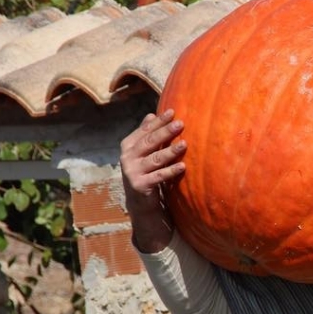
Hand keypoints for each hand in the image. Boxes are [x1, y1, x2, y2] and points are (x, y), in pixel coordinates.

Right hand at [119, 109, 186, 252]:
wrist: (139, 201)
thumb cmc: (145, 171)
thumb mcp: (143, 153)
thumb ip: (146, 134)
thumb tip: (151, 114)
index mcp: (128, 145)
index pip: (145, 130)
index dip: (158, 121)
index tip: (173, 111)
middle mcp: (127, 157)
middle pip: (149, 142)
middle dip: (165, 132)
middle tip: (180, 123)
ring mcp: (132, 172)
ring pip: (154, 159)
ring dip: (170, 151)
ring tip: (185, 144)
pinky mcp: (140, 186)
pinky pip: (158, 177)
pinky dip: (171, 171)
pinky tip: (182, 166)